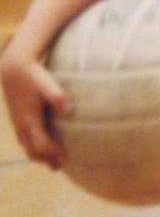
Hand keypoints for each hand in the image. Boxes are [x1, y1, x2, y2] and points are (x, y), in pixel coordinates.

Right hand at [1, 54, 71, 169]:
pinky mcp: (16, 118)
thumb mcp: (47, 84)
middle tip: (58, 167)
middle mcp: (22, 125)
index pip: (41, 145)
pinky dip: (32, 146)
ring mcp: (17, 122)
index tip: (65, 158)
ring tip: (51, 161)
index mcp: (30, 120)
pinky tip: (40, 143)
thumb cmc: (33, 76)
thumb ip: (57, 97)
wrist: (14, 68)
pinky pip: (23, 139)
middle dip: (45, 159)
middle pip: (32, 150)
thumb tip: (69, 111)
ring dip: (38, 155)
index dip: (52, 153)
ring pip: (26, 146)